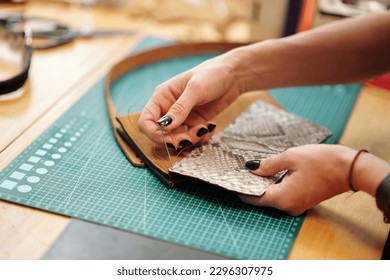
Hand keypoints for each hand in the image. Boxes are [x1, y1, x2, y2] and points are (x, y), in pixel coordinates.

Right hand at [138, 50, 243, 147]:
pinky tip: (210, 128)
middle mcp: (169, 108)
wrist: (234, 75)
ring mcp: (182, 117)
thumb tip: (163, 126)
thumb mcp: (195, 89)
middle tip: (190, 138)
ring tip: (204, 129)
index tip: (170, 140)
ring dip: (190, 139)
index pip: (146, 121)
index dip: (154, 134)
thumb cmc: (213, 74)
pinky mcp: (195, 123)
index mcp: (162, 97)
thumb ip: (180, 108)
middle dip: (175, 140)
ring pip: (177, 139)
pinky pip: (192, 138)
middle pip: (161, 134)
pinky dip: (200, 138)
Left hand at [240, 144, 356, 215]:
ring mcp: (296, 205)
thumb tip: (251, 168)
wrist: (350, 168)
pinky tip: (271, 172)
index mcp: (282, 198)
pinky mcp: (302, 201)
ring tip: (254, 168)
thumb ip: (268, 165)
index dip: (241, 188)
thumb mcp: (290, 157)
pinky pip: (283, 195)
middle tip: (241, 169)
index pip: (253, 198)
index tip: (232, 178)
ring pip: (272, 196)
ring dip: (264, 184)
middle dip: (252, 185)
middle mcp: (288, 207)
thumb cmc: (321, 162)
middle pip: (262, 198)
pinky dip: (275, 185)